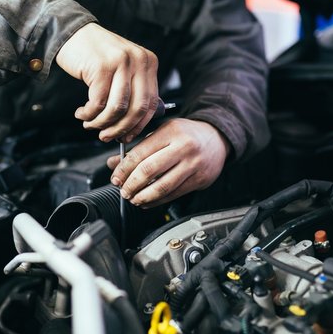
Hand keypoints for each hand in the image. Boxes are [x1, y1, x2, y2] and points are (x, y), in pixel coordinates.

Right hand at [56, 23, 158, 141]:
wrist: (72, 33)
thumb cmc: (96, 57)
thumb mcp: (123, 70)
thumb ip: (133, 92)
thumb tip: (133, 127)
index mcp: (149, 63)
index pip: (152, 103)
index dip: (139, 125)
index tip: (126, 136)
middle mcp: (139, 60)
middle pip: (137, 108)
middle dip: (120, 128)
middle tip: (106, 136)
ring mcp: (121, 62)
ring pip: (117, 108)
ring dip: (102, 123)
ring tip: (90, 125)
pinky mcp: (102, 66)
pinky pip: (98, 102)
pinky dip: (89, 114)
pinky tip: (82, 114)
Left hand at [107, 119, 230, 207]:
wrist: (217, 139)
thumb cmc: (187, 134)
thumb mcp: (163, 133)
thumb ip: (139, 148)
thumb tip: (115, 163)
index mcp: (171, 132)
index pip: (141, 153)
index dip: (124, 169)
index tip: (116, 177)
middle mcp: (183, 147)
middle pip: (150, 170)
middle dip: (132, 184)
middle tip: (123, 190)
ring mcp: (193, 164)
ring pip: (163, 186)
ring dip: (143, 196)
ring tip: (133, 198)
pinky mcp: (199, 179)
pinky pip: (174, 194)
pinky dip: (157, 201)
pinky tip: (148, 202)